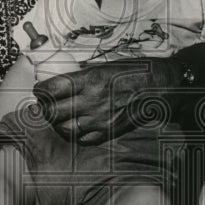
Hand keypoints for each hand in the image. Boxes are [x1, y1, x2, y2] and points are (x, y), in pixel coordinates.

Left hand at [33, 57, 185, 144]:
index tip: (41, 90)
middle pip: (52, 112)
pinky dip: (75, 134)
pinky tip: (78, 126)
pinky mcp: (109, 131)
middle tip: (46, 104)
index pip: (51, 89)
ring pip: (64, 129)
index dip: (41, 91)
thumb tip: (62, 80)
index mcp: (90, 78)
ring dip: (58, 124)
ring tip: (60, 117)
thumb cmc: (136, 71)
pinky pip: (82, 139)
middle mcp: (92, 100)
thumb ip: (84, 75)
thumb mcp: (107, 65)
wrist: (164, 85)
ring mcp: (100, 119)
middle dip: (45, 109)